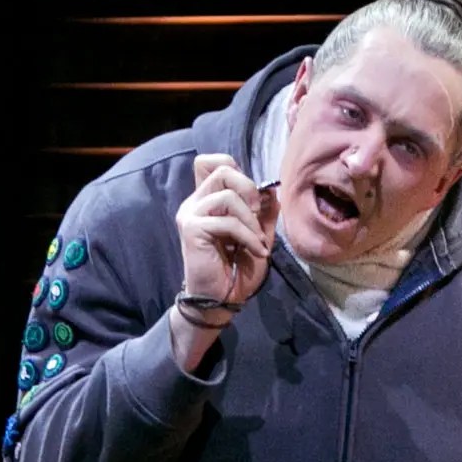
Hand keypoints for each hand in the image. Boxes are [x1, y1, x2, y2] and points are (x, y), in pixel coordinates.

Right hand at [175, 154, 278, 308]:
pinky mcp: (192, 230)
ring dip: (250, 220)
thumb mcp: (259, 235)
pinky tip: (256, 250)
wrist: (222, 299)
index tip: (251, 198)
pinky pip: (227, 222)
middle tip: (257, 214)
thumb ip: (264, 212)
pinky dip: (248, 236)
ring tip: (258, 241)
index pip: (212, 162)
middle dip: (248, 188)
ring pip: (226, 196)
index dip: (236, 170)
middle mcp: (195, 203)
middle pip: (222, 169)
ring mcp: (190, 215)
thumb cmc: (238, 270)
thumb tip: (272, 190)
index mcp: (207, 200)